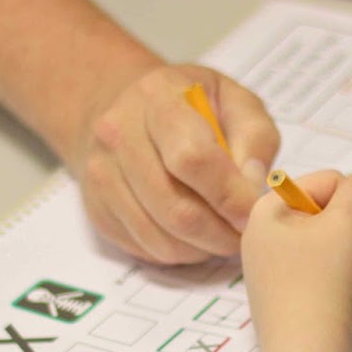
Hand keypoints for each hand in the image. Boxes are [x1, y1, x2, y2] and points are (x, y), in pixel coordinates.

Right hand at [72, 63, 279, 263]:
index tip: (253, 211)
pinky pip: (146, 249)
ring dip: (203, 249)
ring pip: (161, 238)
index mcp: (158, 98)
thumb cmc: (192, 106)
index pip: (191, 158)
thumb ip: (255, 139)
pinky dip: (180, 252)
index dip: (229, 195)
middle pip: (175, 209)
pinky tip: (194, 234)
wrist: (128, 111)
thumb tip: (251, 188)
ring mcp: (100, 173)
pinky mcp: (97, 208)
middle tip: (245, 233)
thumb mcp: (235, 102)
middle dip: (221, 234)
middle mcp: (118, 133)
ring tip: (223, 233)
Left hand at [241, 170, 351, 351]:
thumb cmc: (323, 285)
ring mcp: (274, 267)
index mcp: (265, 209)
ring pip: (332, 240)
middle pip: (330, 210)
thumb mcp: (348, 223)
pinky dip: (347, 274)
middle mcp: (263, 235)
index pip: (328, 180)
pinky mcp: (287, 295)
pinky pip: (324, 268)